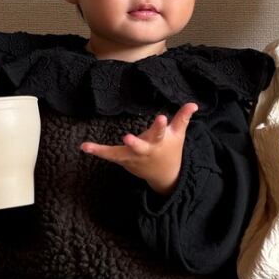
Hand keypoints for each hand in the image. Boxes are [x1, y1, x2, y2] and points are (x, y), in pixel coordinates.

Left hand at [80, 102, 198, 194]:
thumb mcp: (178, 134)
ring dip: (104, 151)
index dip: (160, 126)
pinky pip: (109, 155)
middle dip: (135, 143)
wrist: (165, 175)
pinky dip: (98, 151)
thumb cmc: (171, 150)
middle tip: (127, 137)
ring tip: (88, 147)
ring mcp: (133, 157)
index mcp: (159, 142)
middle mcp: (146, 150)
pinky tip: (84, 146)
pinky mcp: (124, 160)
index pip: (161, 132)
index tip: (161, 117)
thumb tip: (193, 104)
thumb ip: (183, 118)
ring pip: (118, 154)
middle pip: (140, 146)